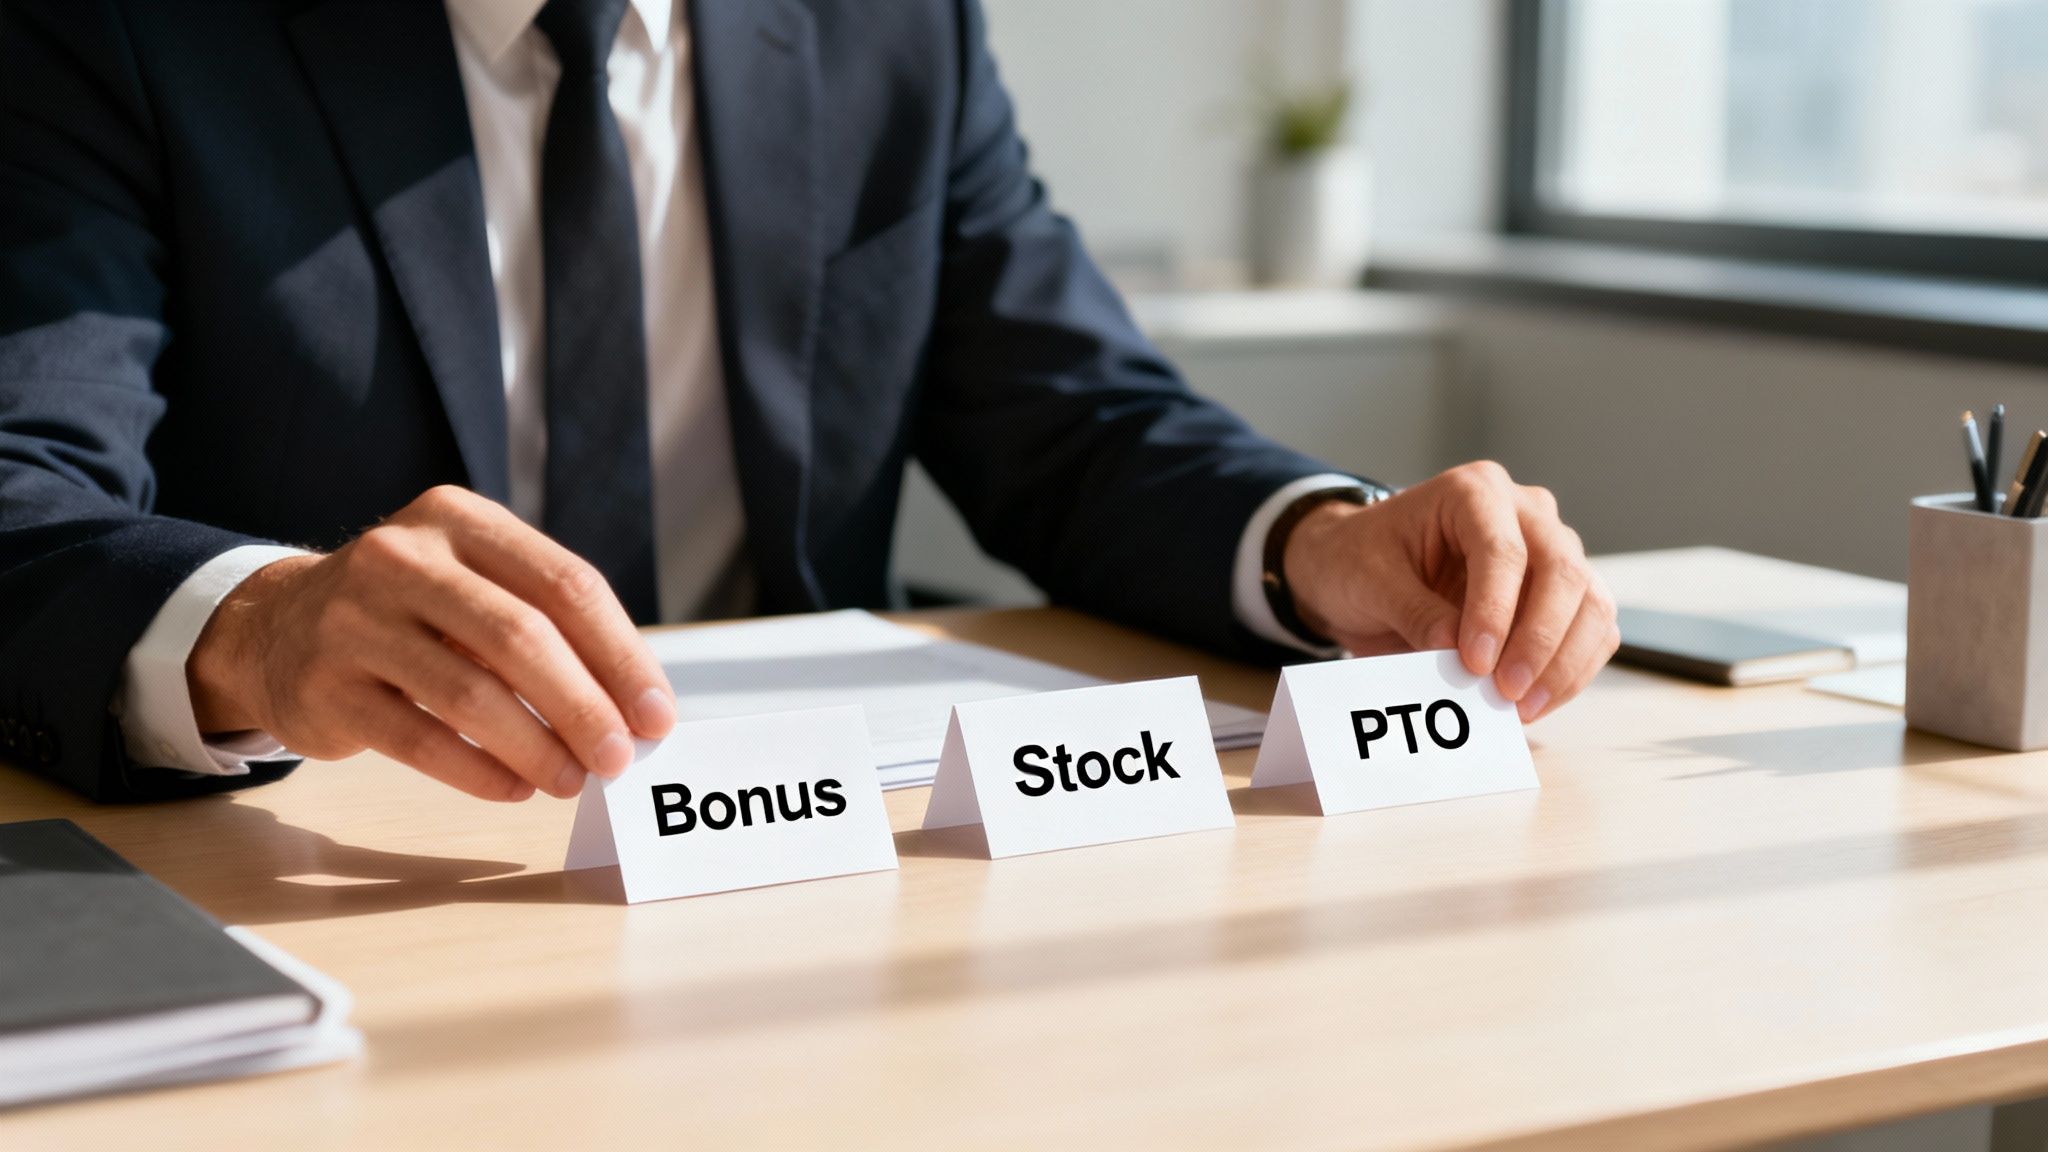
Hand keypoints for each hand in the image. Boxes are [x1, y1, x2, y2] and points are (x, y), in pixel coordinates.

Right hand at [187, 485, 676, 800]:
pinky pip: (419, 738)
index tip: (657, 715)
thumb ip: (547, 626)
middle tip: (621, 759)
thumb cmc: (412, 612)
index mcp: (461, 520)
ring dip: (537, 747)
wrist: (277, 627)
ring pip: (470, 693)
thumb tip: (633, 708)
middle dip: (585, 707)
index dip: (622, 656)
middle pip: (522, 637)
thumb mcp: (474, 583)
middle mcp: (404, 556)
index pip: (566, 585)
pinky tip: (516, 789)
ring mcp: (355, 618)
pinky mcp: (325, 684)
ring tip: (573, 781)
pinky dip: (478, 771)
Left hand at [1283, 462, 1619, 721]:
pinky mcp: (1563, 592)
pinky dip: (1572, 671)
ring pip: (1591, 603)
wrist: (1359, 564)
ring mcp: (1551, 550)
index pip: (1504, 551)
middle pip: (1563, 572)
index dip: (1496, 612)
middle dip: (1540, 641)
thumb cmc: (1362, 559)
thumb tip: (1458, 654)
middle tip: (1506, 692)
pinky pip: (1592, 631)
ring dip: (1564, 663)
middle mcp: (1526, 512)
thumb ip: (1415, 613)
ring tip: (1521, 707)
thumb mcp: (1371, 580)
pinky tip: (1535, 702)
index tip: (1475, 663)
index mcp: (1474, 491)